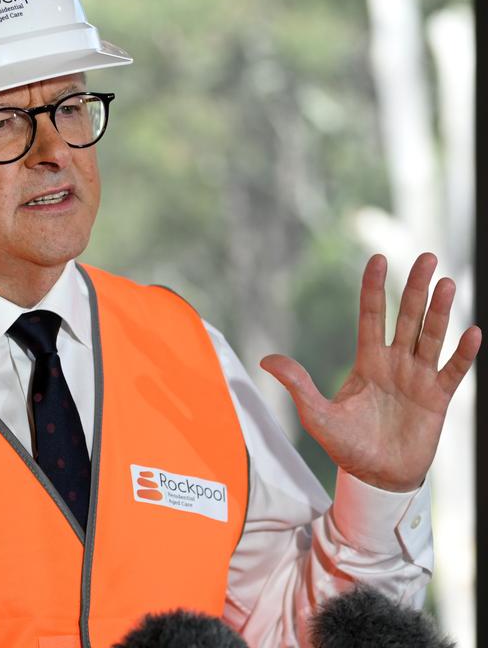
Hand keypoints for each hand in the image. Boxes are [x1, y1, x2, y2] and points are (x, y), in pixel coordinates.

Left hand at [261, 253, 480, 492]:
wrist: (375, 477)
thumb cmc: (346, 445)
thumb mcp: (316, 414)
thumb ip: (297, 384)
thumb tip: (265, 360)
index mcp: (368, 361)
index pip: (372, 316)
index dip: (374, 288)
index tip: (377, 258)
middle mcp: (396, 363)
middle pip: (406, 317)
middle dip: (414, 287)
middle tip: (425, 256)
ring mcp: (418, 378)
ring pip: (431, 337)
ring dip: (439, 311)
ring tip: (445, 282)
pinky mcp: (437, 399)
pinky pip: (452, 371)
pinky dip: (462, 353)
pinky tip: (471, 331)